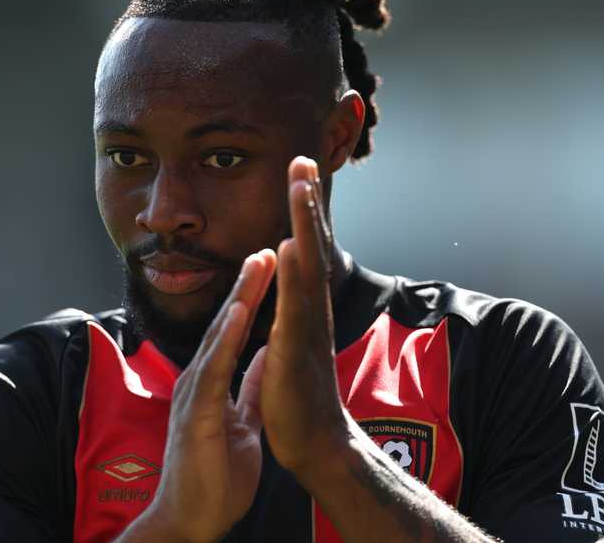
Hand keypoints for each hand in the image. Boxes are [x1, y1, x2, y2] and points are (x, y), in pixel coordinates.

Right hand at [136, 249, 276, 542]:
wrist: (192, 520)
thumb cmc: (213, 476)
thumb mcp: (242, 423)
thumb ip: (249, 389)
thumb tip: (264, 357)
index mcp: (211, 382)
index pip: (232, 332)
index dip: (249, 299)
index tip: (268, 266)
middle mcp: (199, 381)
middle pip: (224, 324)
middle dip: (245, 286)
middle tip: (264, 248)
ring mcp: (194, 395)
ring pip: (218, 337)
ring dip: (238, 299)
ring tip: (258, 264)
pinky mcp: (197, 414)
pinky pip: (214, 369)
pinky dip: (228, 338)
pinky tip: (240, 312)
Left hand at [249, 156, 349, 477]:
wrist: (317, 443)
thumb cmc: (302, 397)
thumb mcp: (293, 344)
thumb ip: (292, 314)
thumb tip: (286, 290)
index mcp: (305, 308)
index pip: (305, 251)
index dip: (303, 212)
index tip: (298, 174)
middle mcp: (312, 310)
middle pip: (311, 245)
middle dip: (307, 202)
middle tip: (303, 160)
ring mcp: (307, 326)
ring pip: (307, 265)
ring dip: (304, 223)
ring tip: (300, 185)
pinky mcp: (297, 349)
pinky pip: (295, 305)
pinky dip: (294, 273)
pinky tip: (289, 244)